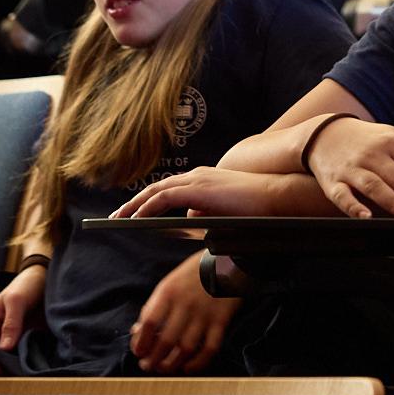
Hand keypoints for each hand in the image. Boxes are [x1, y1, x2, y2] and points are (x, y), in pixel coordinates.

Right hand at [0, 265, 46, 372]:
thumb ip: (11, 324)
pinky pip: (15, 362)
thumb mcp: (17, 300)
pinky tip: (33, 358)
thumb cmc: (27, 285)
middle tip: (14, 361)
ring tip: (25, 359)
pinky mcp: (22, 345)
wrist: (47, 281)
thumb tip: (4, 349)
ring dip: (9, 368)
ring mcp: (7, 342)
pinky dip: (21, 365)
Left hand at [113, 165, 281, 219]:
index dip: (149, 199)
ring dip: (134, 205)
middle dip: (134, 202)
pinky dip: (147, 208)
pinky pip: (164, 199)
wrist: (277, 196)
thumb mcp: (226, 208)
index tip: (133, 211)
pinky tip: (136, 218)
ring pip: (155, 191)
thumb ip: (207, 210)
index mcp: (204, 179)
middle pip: (156, 187)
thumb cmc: (257, 205)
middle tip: (117, 216)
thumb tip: (191, 217)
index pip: (169, 188)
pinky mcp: (198, 190)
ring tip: (118, 219)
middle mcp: (197, 175)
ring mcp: (197, 180)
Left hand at [130, 252, 241, 372]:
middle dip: (154, 359)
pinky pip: (210, 348)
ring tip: (164, 368)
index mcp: (169, 292)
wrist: (227, 260)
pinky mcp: (221, 320)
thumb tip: (137, 332)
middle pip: (166, 340)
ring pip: (186, 348)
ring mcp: (205, 313)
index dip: (140, 342)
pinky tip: (188, 367)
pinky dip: (198, 363)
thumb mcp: (168, 283)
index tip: (138, 353)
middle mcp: (186, 304)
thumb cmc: (192, 274)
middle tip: (148, 366)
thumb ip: (153, 307)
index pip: (149, 323)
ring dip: (172, 364)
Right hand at [305, 117, 393, 219]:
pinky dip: (353, 207)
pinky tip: (366, 217)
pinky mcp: (332, 183)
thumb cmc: (368, 140)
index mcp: (392, 143)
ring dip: (393, 201)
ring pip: (375, 186)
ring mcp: (352, 169)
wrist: (324, 134)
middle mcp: (373, 155)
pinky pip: (342, 196)